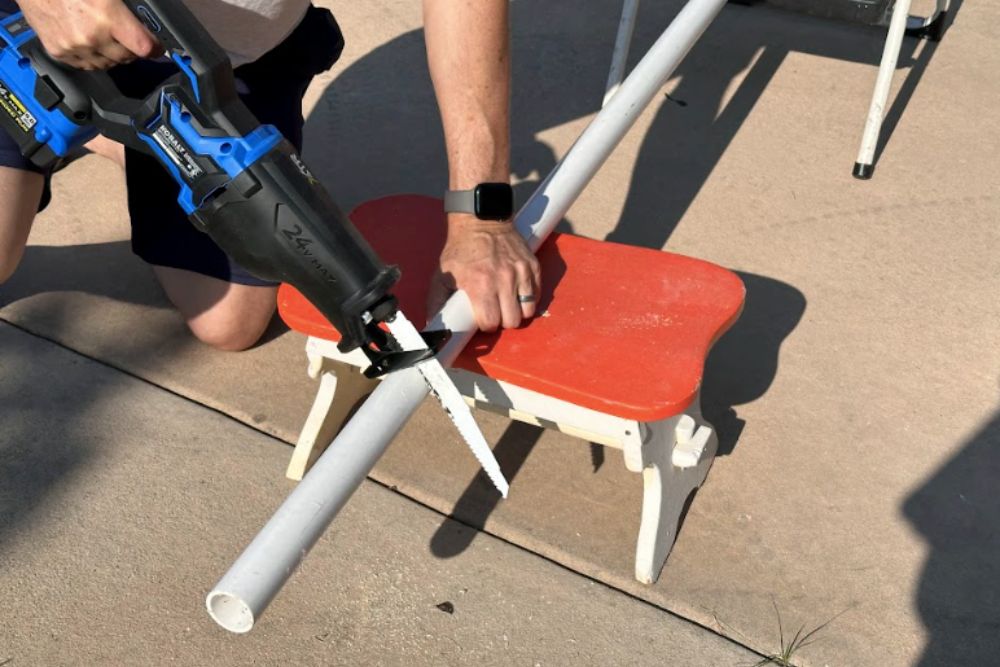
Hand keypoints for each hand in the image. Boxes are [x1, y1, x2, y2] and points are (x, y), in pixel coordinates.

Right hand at [18, 0, 159, 69]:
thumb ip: (124, 10)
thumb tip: (141, 24)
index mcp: (108, 16)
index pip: (145, 46)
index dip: (155, 48)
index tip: (158, 48)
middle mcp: (92, 36)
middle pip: (127, 57)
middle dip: (132, 49)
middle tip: (129, 39)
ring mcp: (74, 47)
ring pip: (108, 64)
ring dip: (112, 55)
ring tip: (106, 38)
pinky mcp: (59, 52)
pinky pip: (85, 65)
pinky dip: (91, 57)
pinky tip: (89, 43)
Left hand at [427, 216, 540, 331]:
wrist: (480, 220)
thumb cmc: (460, 249)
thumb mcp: (442, 275)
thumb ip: (437, 302)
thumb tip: (434, 325)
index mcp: (480, 284)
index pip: (490, 322)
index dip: (486, 325)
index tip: (483, 319)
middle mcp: (503, 280)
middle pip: (511, 320)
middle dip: (502, 320)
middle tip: (496, 311)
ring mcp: (520, 272)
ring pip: (527, 310)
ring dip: (518, 311)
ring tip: (508, 304)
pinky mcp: (532, 265)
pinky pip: (536, 294)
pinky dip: (528, 298)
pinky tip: (517, 293)